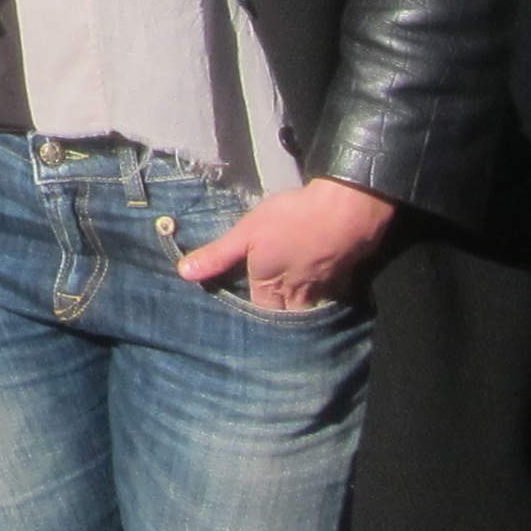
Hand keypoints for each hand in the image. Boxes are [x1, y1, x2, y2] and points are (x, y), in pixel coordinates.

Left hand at [172, 176, 398, 311]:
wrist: (346, 210)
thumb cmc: (291, 220)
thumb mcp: (247, 233)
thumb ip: (218, 255)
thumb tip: (184, 273)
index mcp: (271, 285)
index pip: (260, 312)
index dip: (252, 318)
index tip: (245, 318)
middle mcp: (298, 294)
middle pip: (287, 317)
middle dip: (279, 320)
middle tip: (270, 318)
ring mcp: (324, 288)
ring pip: (310, 310)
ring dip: (302, 313)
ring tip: (293, 310)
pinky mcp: (345, 277)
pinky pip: (333, 297)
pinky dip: (326, 298)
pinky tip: (322, 290)